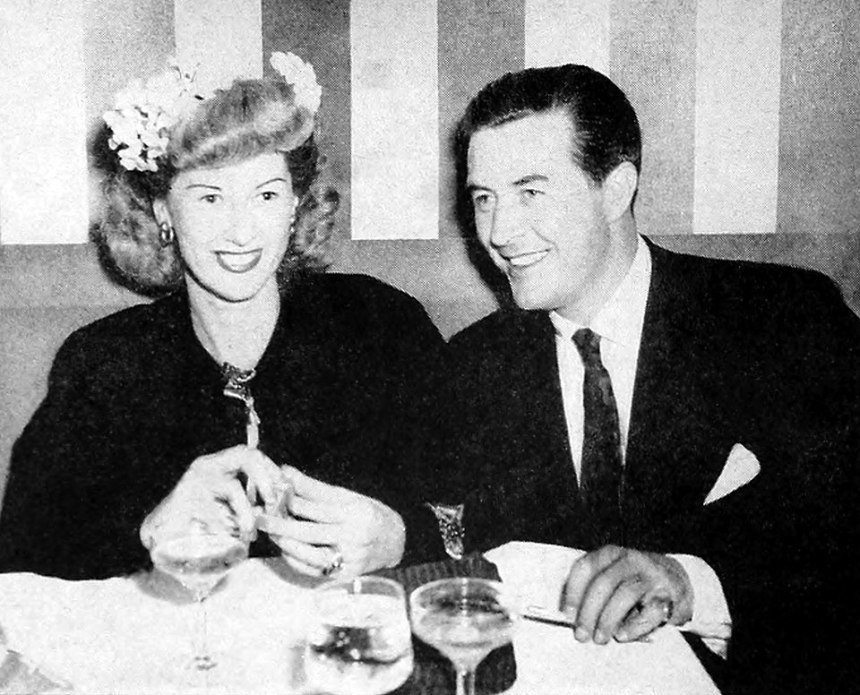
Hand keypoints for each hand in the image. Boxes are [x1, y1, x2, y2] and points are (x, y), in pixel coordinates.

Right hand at [140, 445, 282, 549]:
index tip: (284, 491)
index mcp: (218, 464)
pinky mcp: (186, 501)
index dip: (272, 470)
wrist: (160, 539)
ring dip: (248, 514)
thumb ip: (250, 501)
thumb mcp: (226, 506)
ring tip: (250, 534)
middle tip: (273, 505)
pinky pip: (217, 513)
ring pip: (234, 489)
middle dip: (266, 480)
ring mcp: (195, 481)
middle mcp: (207, 466)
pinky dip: (227, 529)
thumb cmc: (200, 523)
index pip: (252, 454)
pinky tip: (229, 540)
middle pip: (247, 457)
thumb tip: (281, 506)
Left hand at [260, 465, 405, 577]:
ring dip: (285, 543)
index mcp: (356, 512)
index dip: (291, 500)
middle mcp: (355, 536)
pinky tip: (285, 550)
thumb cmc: (369, 514)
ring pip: (309, 553)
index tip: (272, 494)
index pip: (316, 506)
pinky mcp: (346, 575)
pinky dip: (296, 560)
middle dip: (280, 524)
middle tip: (259, 518)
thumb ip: (315, 488)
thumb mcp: (348, 496)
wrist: (397, 542)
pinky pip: (314, 570)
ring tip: (270, 533)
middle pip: (308, 531)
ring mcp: (351, 558)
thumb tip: (286, 472)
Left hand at [561, 545, 692, 643]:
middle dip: (589, 612)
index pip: (586, 566)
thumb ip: (596, 590)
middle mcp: (630, 560)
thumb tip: (575, 617)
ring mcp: (650, 575)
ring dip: (608, 620)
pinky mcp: (668, 594)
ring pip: (624, 595)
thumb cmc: (635, 583)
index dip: (574, 590)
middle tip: (582, 634)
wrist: (676, 580)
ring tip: (600, 638)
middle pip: (603, 583)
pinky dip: (633, 626)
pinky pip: (649, 611)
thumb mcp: (614, 577)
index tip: (567, 613)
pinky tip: (622, 635)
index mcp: (611, 554)